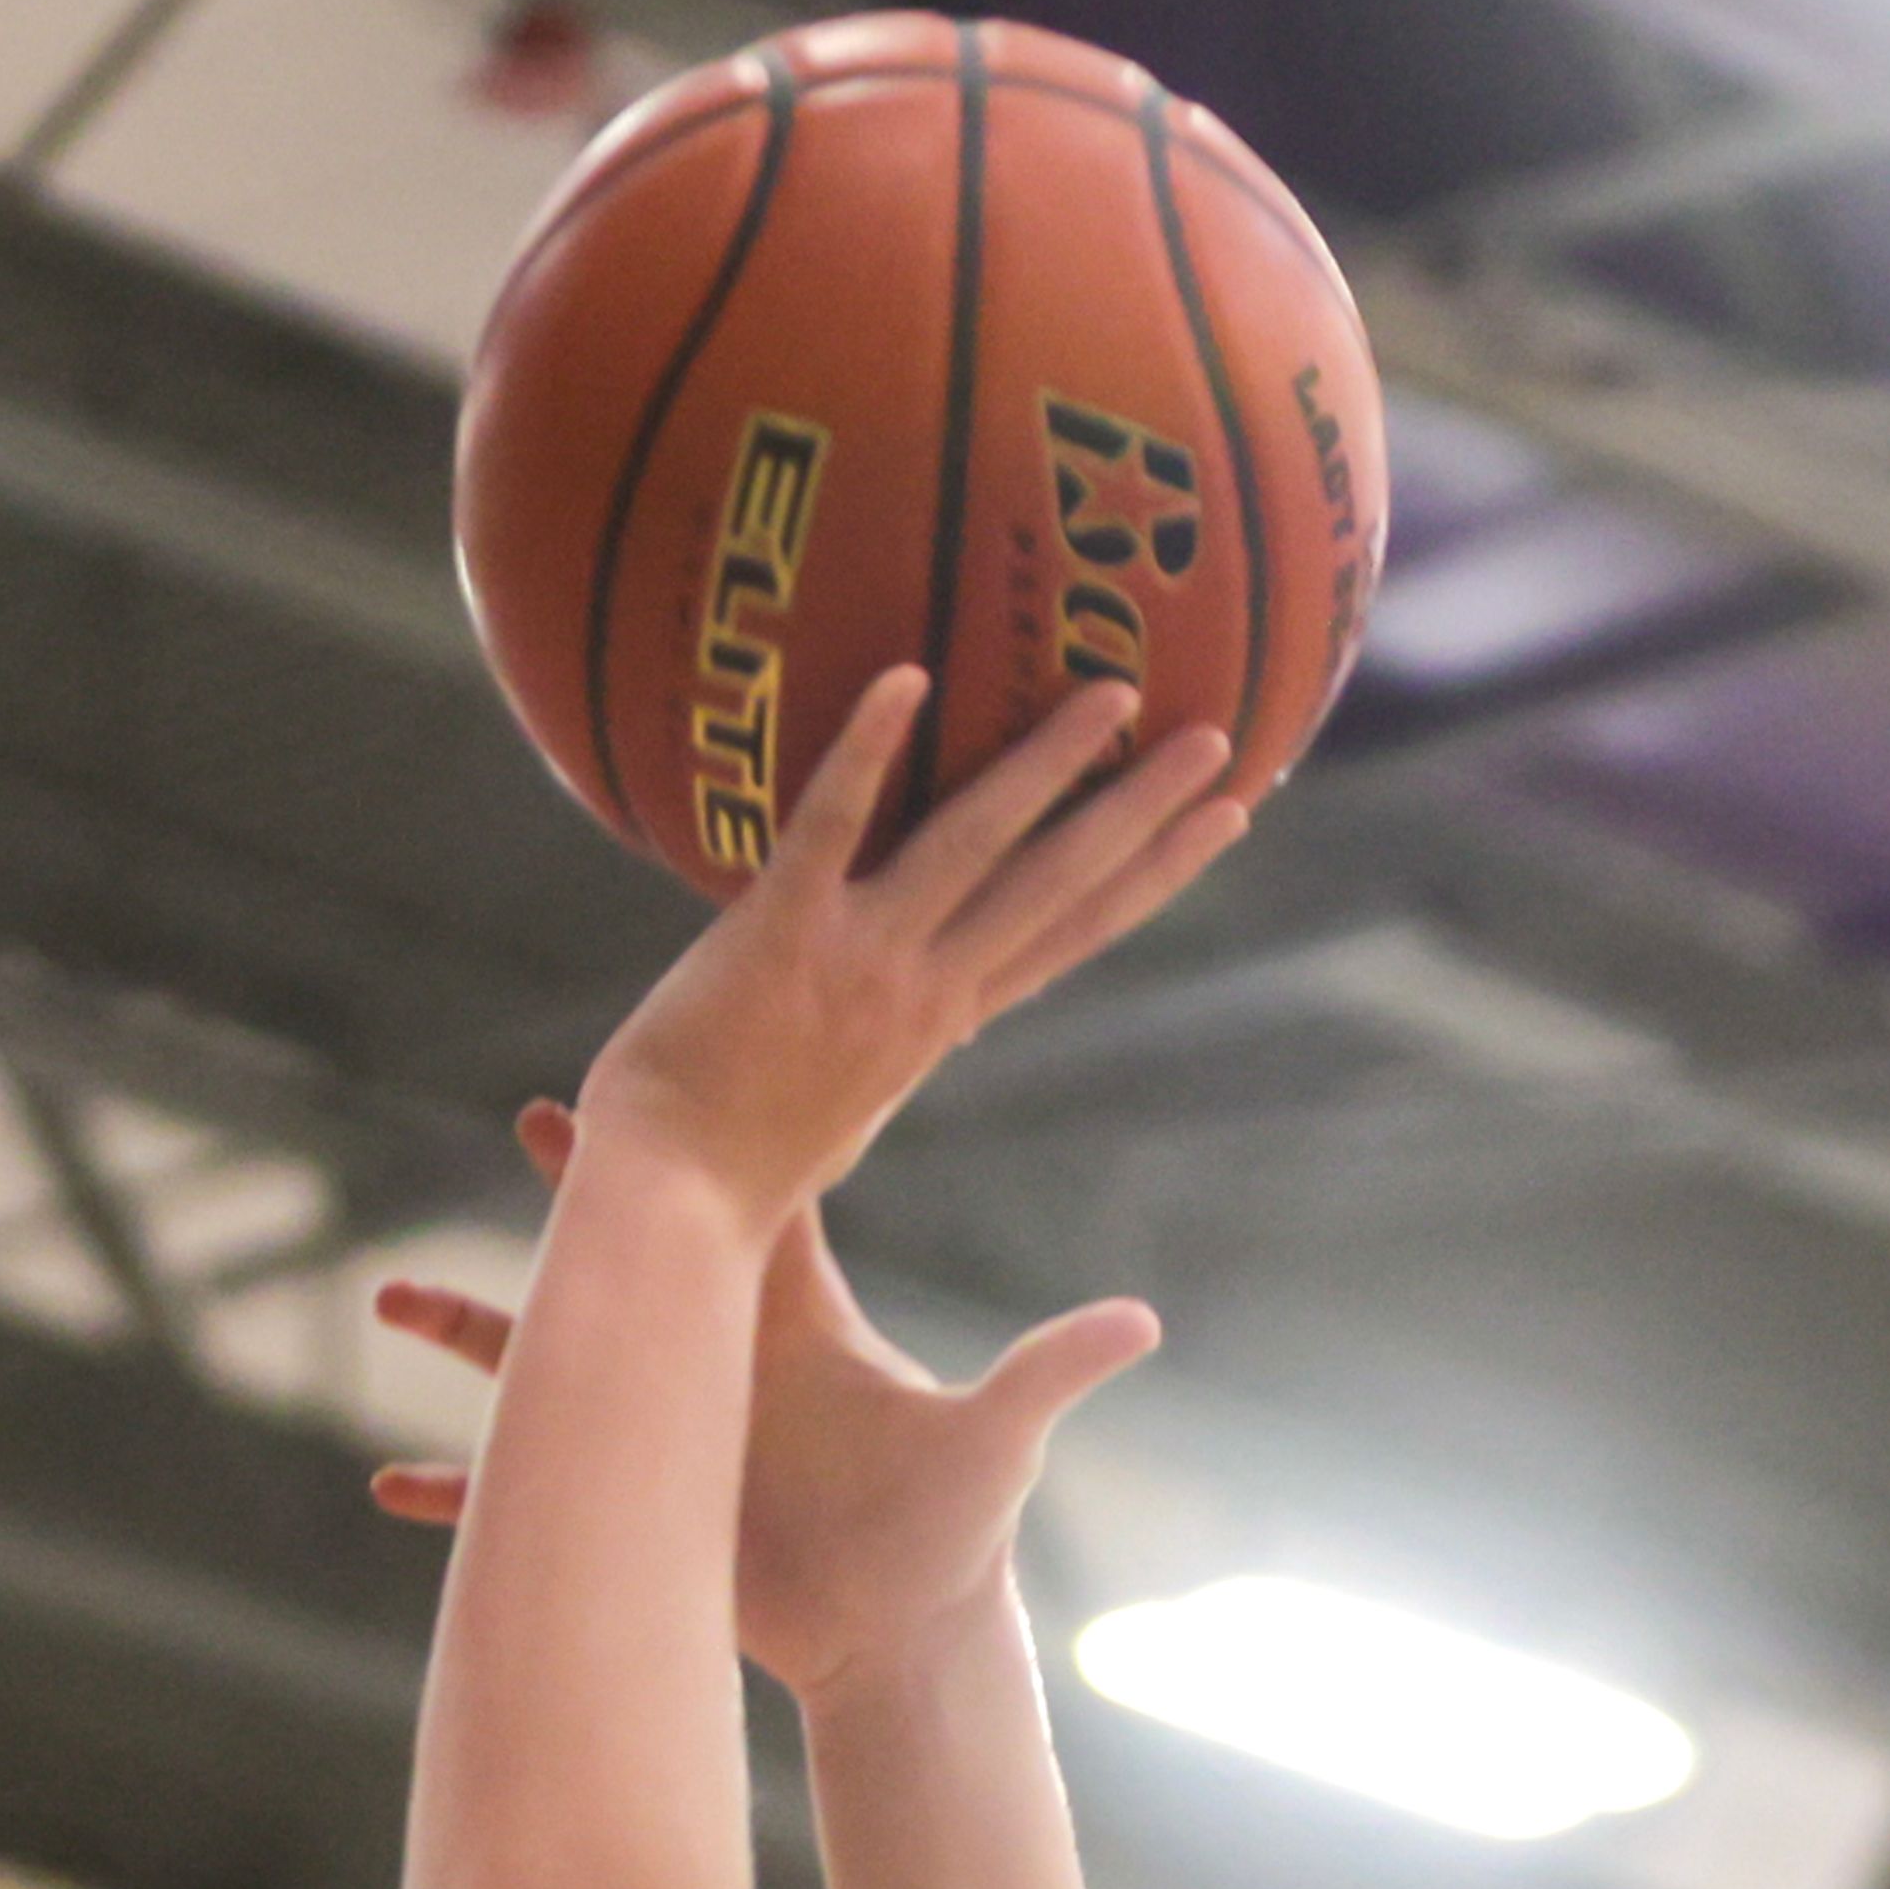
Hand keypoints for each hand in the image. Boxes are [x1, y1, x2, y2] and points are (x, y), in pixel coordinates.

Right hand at [378, 1111, 1155, 1709]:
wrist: (906, 1641)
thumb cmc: (950, 1540)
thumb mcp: (997, 1443)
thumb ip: (1054, 1371)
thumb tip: (1144, 1318)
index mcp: (789, 1319)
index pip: (731, 1201)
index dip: (690, 1135)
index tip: (650, 1070)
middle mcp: (718, 1362)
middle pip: (630, 1257)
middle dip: (575, 1199)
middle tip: (523, 1116)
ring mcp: (669, 1438)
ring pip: (554, 1370)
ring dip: (473, 1332)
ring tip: (386, 1295)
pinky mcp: (640, 1520)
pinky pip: (532, 1503)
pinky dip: (464, 1498)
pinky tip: (389, 1487)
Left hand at [571, 663, 1244, 1233]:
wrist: (669, 1213)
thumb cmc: (733, 1171)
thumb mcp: (839, 1109)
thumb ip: (880, 1048)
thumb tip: (910, 1022)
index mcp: (940, 1024)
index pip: (1071, 934)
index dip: (1151, 875)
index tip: (1220, 822)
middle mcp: (921, 989)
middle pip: (1057, 884)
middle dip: (1142, 808)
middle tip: (1215, 739)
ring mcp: (857, 959)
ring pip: (974, 842)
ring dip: (1050, 763)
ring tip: (1116, 692)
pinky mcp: (776, 934)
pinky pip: (830, 824)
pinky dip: (868, 750)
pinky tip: (909, 675)